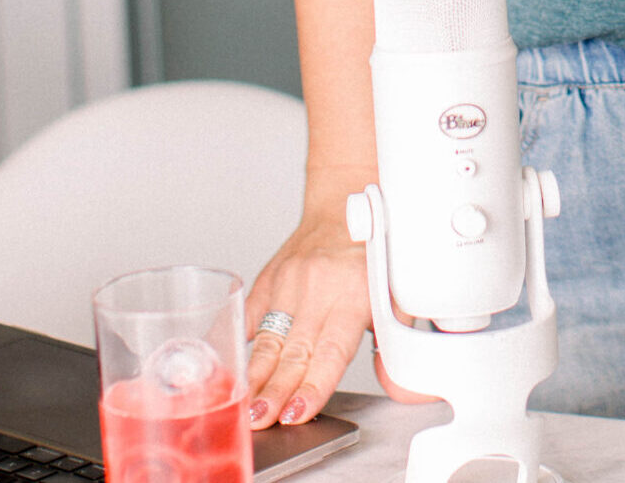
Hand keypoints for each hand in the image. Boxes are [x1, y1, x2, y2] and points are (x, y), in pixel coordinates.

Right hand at [245, 198, 434, 428]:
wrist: (341, 202)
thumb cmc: (371, 249)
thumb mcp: (397, 291)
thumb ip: (394, 341)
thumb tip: (393, 384)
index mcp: (351, 291)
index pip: (330, 349)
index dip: (313, 385)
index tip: (299, 412)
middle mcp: (316, 287)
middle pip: (293, 351)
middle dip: (275, 391)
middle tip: (260, 422)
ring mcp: (286, 282)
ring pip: (267, 339)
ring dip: (254, 378)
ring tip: (242, 408)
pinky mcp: (267, 280)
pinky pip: (248, 316)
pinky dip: (237, 345)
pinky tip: (228, 372)